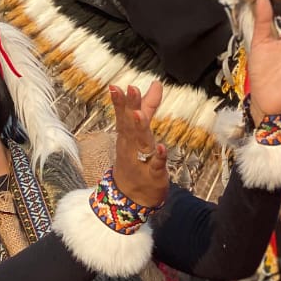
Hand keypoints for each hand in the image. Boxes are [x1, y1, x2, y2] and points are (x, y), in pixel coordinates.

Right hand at [109, 83, 168, 207]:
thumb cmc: (135, 159)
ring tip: (139, 114)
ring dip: (140, 128)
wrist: (130, 197)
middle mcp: (131, 146)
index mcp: (127, 135)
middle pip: (130, 125)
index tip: (118, 86)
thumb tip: (156, 83)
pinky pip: (156, 165)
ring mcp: (141, 161)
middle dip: (129, 107)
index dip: (122, 101)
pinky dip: (159, 157)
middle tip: (130, 89)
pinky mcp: (154, 175)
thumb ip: (148, 107)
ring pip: (141, 143)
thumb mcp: (139, 131)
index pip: (123, 115)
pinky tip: (162, 148)